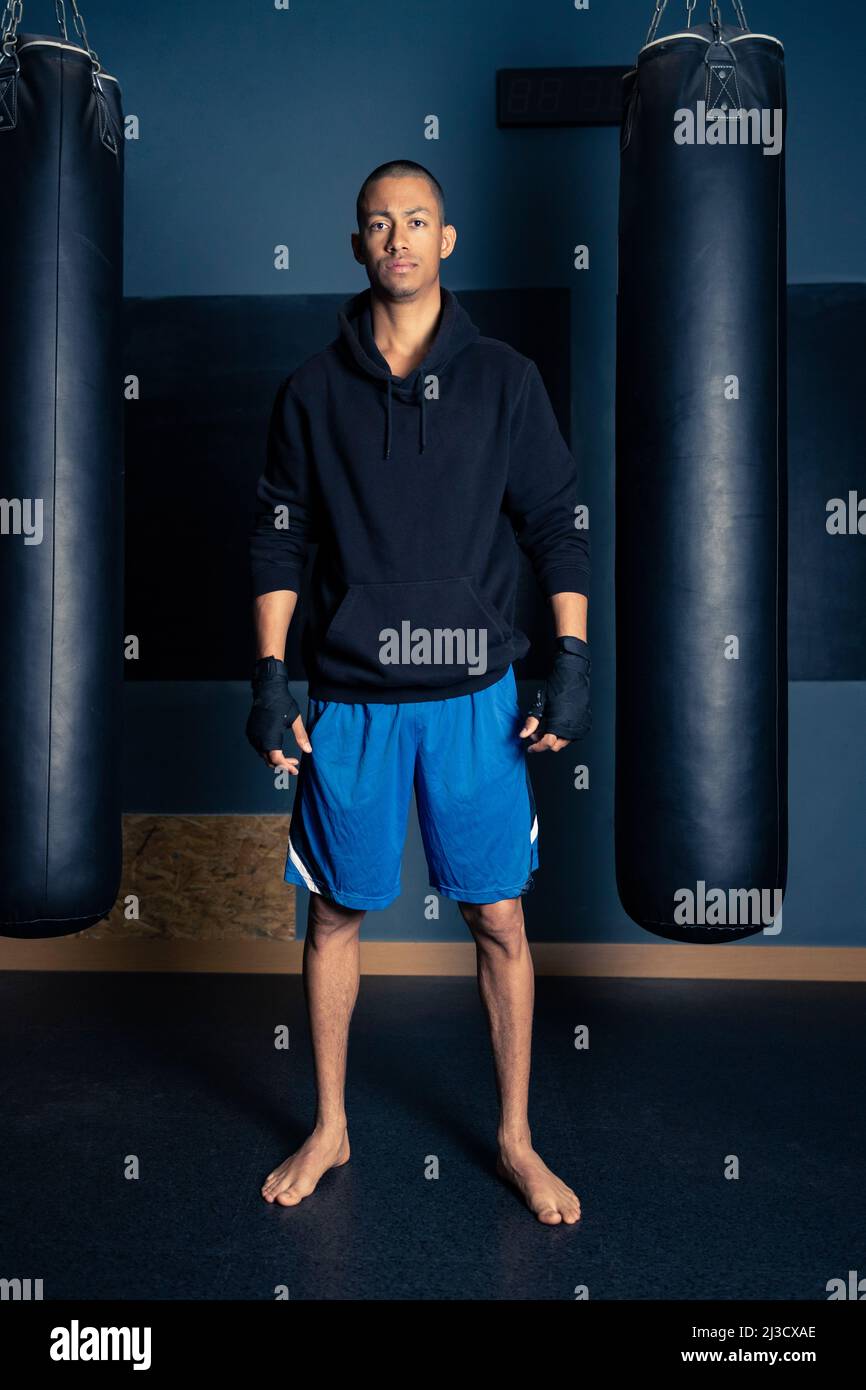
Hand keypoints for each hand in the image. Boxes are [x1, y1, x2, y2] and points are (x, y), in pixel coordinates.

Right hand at [245, 656, 311, 775]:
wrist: (267, 690)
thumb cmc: (283, 703)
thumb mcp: (296, 720)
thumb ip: (302, 736)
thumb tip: (309, 750)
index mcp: (270, 737)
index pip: (277, 759)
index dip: (286, 767)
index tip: (295, 770)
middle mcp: (259, 738)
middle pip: (269, 760)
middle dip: (282, 765)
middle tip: (295, 765)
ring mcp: (253, 735)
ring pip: (263, 754)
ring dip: (275, 759)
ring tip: (289, 758)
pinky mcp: (250, 731)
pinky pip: (259, 747)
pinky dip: (268, 751)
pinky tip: (278, 748)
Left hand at [519, 637, 590, 751]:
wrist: (572, 676)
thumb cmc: (557, 688)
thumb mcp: (540, 705)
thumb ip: (531, 722)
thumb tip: (523, 734)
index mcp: (560, 724)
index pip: (547, 744)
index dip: (537, 747)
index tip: (530, 747)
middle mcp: (572, 727)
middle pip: (556, 746)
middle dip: (544, 742)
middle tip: (535, 734)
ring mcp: (579, 725)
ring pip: (564, 741)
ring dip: (553, 737)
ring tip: (545, 726)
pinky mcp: (584, 722)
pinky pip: (571, 734)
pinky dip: (562, 732)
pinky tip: (555, 723)